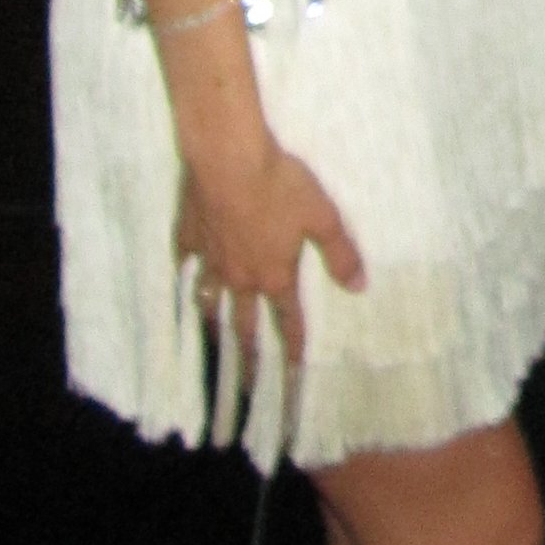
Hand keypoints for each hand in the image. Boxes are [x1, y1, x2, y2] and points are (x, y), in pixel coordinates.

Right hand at [176, 140, 365, 373]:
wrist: (228, 159)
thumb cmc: (281, 185)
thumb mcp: (322, 217)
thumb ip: (341, 254)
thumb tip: (359, 288)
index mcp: (273, 274)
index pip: (288, 319)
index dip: (294, 346)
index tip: (295, 373)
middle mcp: (240, 276)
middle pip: (243, 323)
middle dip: (248, 356)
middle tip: (246, 385)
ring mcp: (211, 258)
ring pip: (210, 300)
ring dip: (213, 324)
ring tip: (214, 341)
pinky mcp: (190, 237)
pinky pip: (186, 263)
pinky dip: (186, 275)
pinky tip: (185, 278)